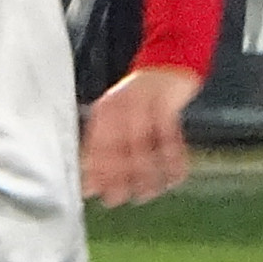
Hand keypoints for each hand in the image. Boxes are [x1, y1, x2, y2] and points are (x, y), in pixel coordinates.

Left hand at [81, 63, 198, 204]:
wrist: (170, 62)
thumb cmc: (143, 98)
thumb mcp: (119, 117)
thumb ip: (105, 148)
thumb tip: (89, 185)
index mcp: (106, 111)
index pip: (95, 144)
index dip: (93, 169)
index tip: (93, 192)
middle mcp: (121, 106)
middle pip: (116, 147)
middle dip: (116, 177)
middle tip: (116, 199)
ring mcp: (144, 103)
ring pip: (142, 146)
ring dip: (145, 174)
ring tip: (146, 194)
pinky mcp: (167, 102)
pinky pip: (170, 137)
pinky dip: (173, 160)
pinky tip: (173, 177)